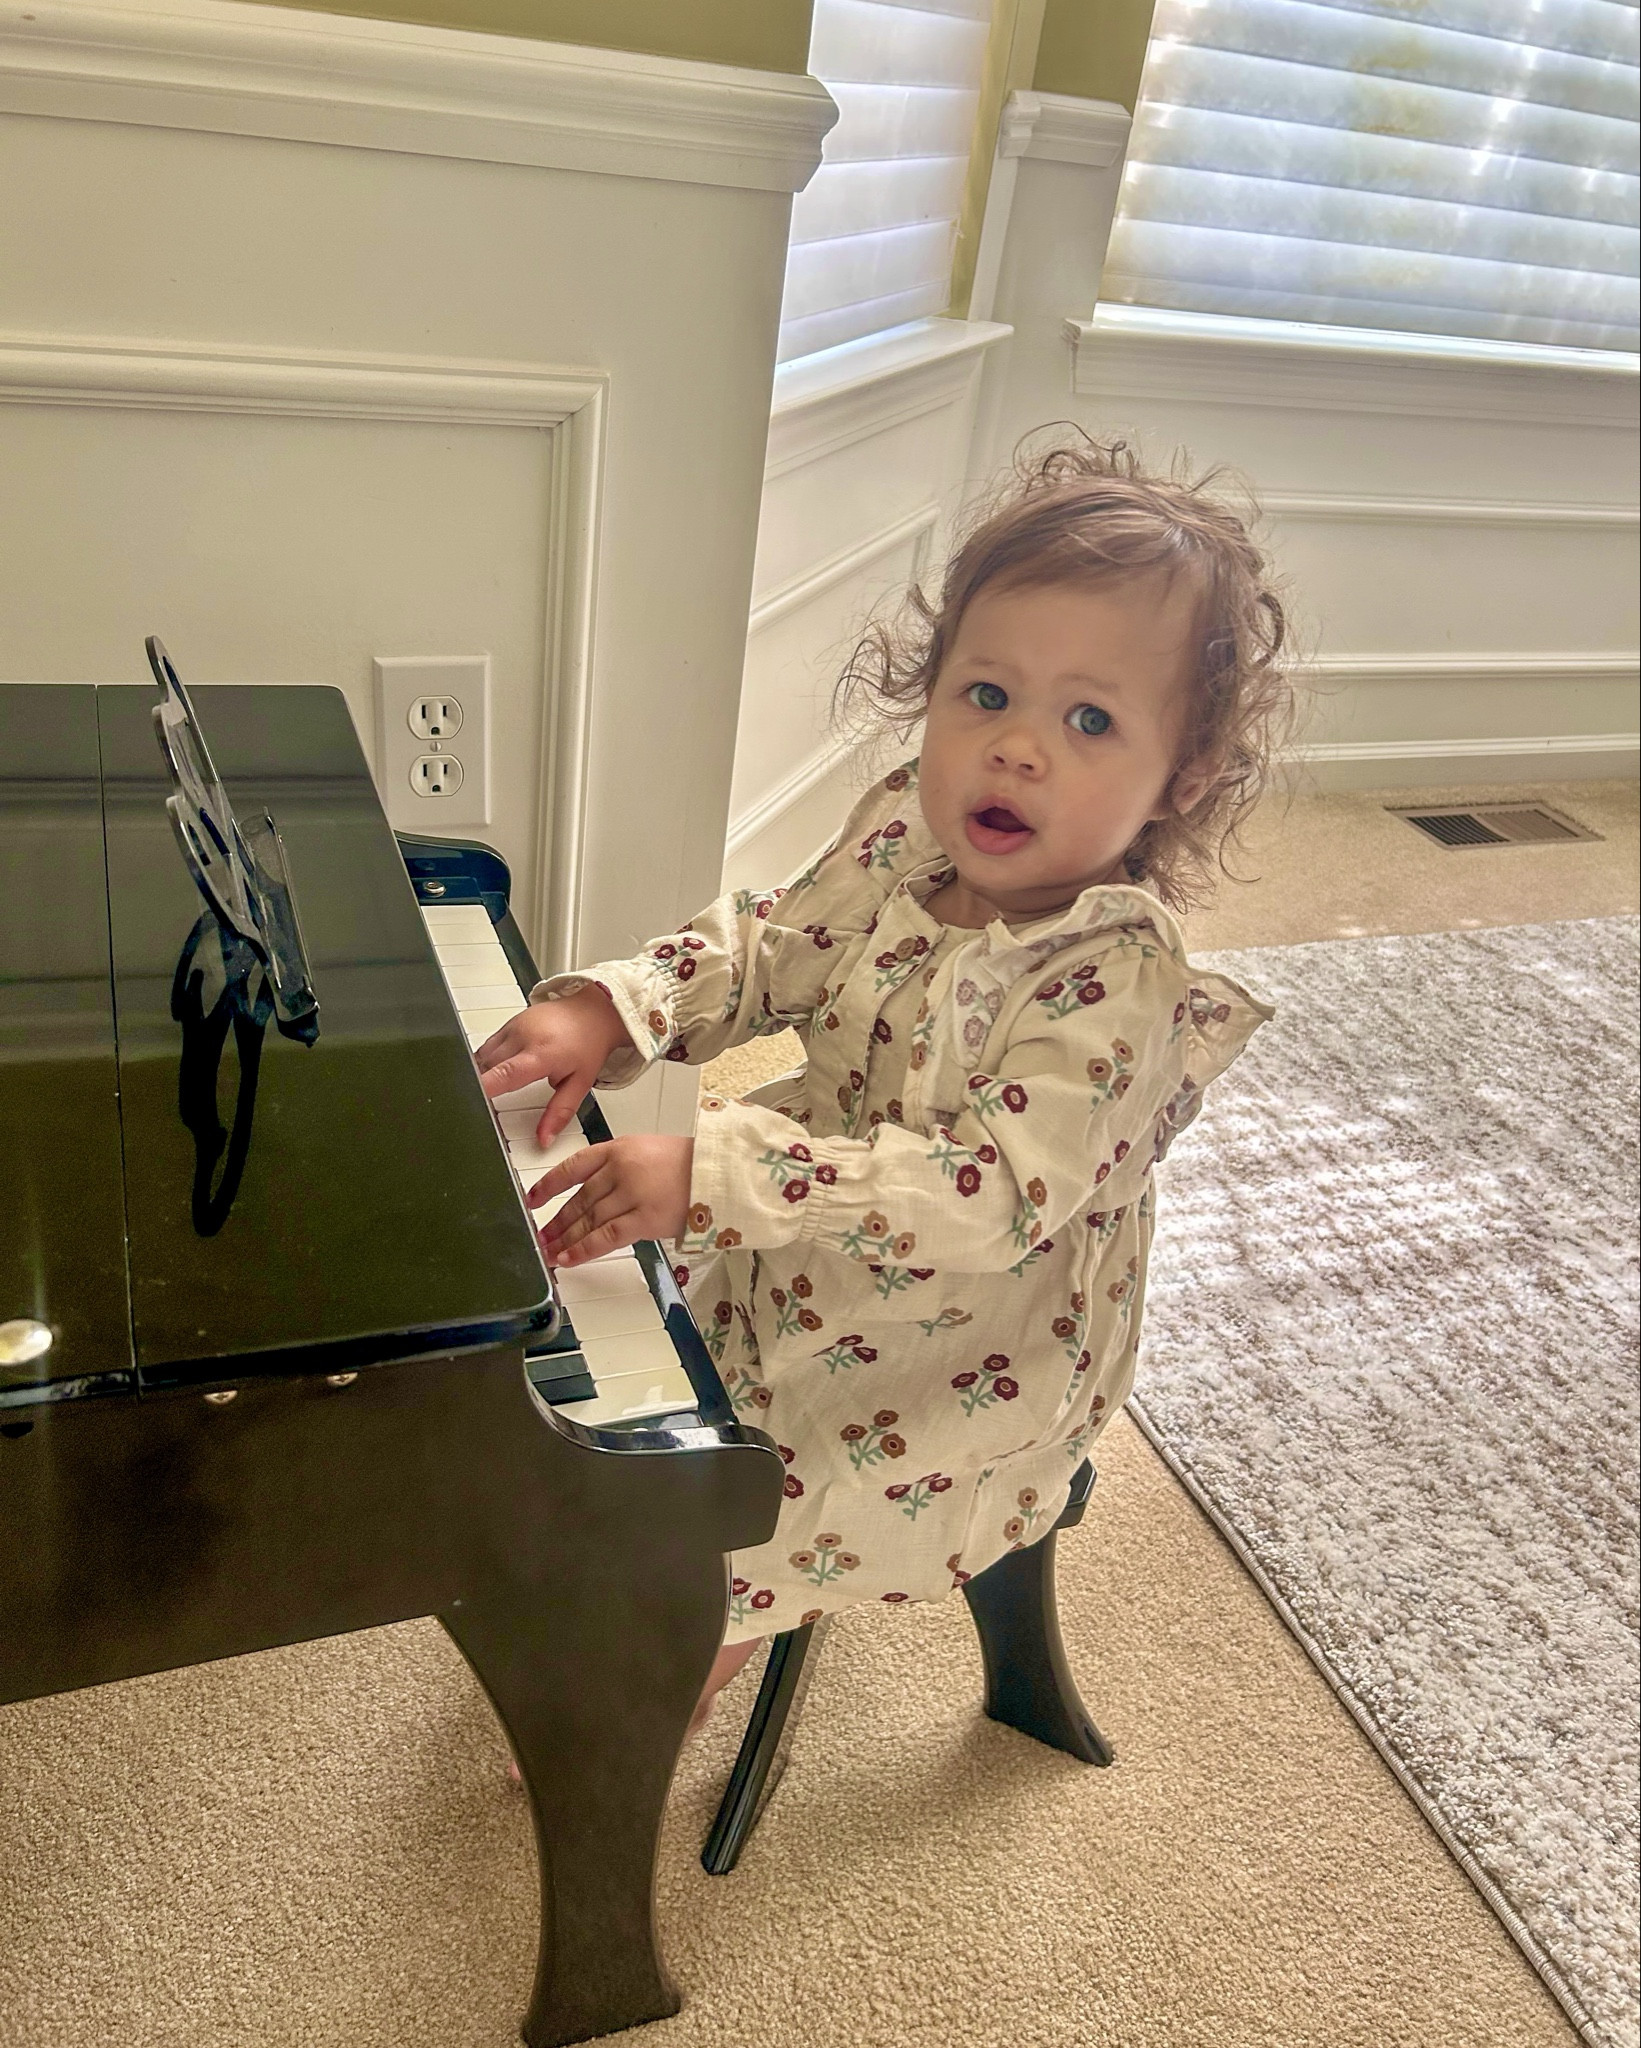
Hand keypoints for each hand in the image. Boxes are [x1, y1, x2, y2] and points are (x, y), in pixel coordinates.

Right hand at [475, 986, 631, 1143]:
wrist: (592, 1012)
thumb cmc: (588, 1045)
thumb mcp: (580, 1085)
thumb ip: (560, 1113)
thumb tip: (544, 1139)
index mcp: (542, 1055)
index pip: (506, 1073)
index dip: (485, 1087)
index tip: (472, 1100)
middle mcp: (523, 1038)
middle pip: (488, 1068)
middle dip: (483, 1089)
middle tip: (487, 1108)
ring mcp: (513, 1028)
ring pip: (483, 1057)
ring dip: (482, 1075)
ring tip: (493, 1089)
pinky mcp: (508, 1024)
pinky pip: (487, 1047)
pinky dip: (486, 1062)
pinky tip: (497, 1071)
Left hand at [530, 1135, 694, 1266]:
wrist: (719, 1172)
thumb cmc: (687, 1164)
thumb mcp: (646, 1150)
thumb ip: (617, 1166)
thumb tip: (590, 1193)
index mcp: (618, 1148)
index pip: (573, 1166)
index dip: (549, 1185)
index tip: (533, 1199)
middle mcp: (620, 1169)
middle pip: (579, 1199)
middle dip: (556, 1220)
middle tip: (541, 1234)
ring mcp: (631, 1194)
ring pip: (589, 1220)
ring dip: (566, 1238)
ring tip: (550, 1250)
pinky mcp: (644, 1219)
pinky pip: (606, 1238)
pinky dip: (583, 1250)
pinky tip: (568, 1258)